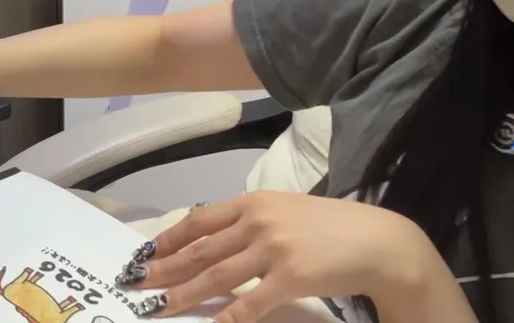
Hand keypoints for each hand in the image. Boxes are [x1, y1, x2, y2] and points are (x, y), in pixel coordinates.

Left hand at [119, 191, 430, 321]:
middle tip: (135, 284)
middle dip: (163, 269)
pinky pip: (247, 305)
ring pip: (215, 278)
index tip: (144, 254)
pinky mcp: (289, 278)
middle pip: (199, 250)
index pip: (199, 220)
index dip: (168, 239)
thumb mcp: (287, 210)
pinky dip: (224, 318)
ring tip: (157, 308)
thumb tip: (215, 239)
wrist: (378, 241)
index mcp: (254, 202)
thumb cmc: (332, 227)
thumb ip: (252, 220)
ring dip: (182, 295)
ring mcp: (272, 249)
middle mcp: (258, 221)